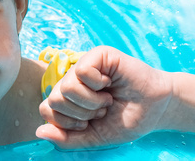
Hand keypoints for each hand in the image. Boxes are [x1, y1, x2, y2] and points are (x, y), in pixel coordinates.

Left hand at [36, 46, 173, 149]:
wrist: (155, 110)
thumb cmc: (125, 121)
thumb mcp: (93, 137)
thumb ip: (66, 138)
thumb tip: (39, 133)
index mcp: (67, 99)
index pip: (46, 110)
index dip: (68, 123)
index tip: (90, 122)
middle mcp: (72, 80)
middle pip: (54, 99)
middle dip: (81, 113)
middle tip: (101, 109)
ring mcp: (84, 65)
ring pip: (66, 87)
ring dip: (91, 101)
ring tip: (107, 98)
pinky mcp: (98, 55)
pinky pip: (82, 71)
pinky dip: (98, 84)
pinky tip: (109, 84)